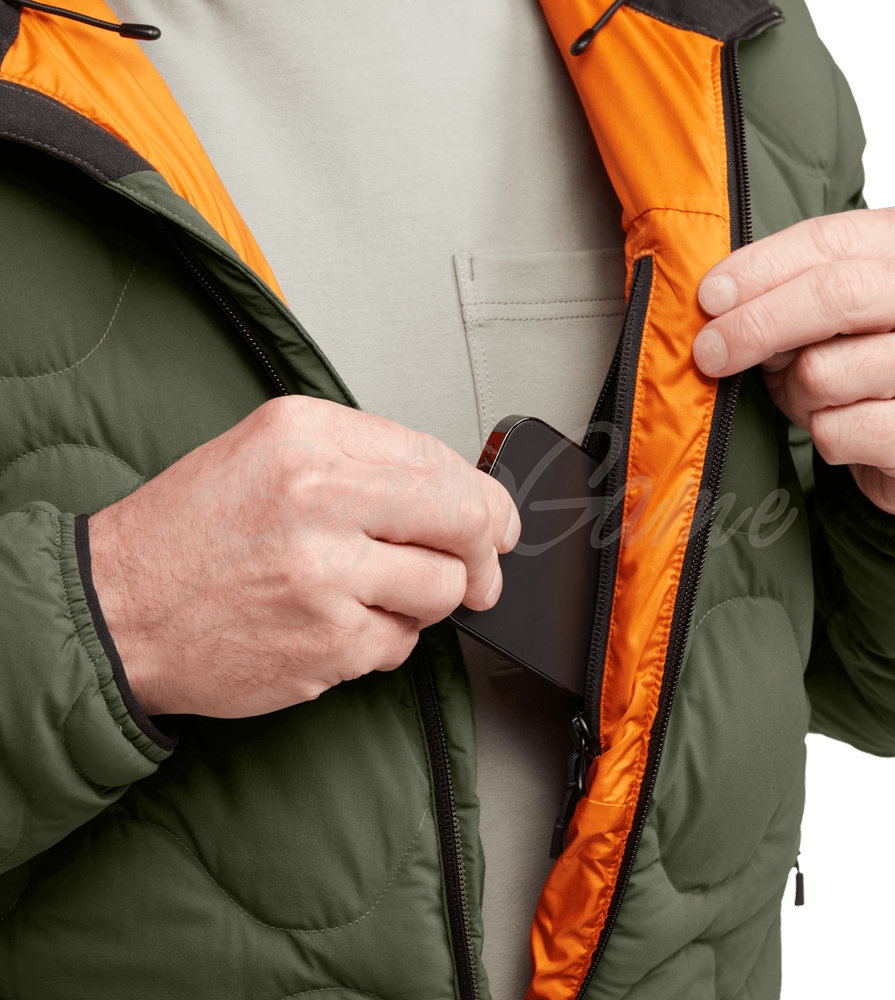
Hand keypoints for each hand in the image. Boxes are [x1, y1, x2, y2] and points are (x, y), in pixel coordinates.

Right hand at [88, 397, 519, 717]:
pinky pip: (402, 643)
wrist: (115, 609)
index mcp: (307, 437)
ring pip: (443, 589)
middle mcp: (320, 497)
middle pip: (465, 519)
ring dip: (427, 600)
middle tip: (483, 572)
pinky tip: (337, 625)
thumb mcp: (267, 452)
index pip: (439, 460)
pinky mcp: (327, 642)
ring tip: (376, 595)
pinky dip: (384, 639)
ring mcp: (326, 574)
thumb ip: (363, 461)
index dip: (484, 497)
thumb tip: (456, 490)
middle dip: (487, 552)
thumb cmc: (190, 533)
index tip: (494, 521)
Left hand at [693, 208, 894, 521]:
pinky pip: (836, 431)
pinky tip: (845, 429)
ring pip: (825, 372)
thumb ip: (786, 291)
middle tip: (709, 351)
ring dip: (794, 392)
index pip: (829, 241)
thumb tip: (716, 306)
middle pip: (835, 295)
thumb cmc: (869, 361)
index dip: (758, 269)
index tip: (708, 297)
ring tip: (813, 396)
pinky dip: (819, 435)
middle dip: (755, 325)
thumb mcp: (830, 311)